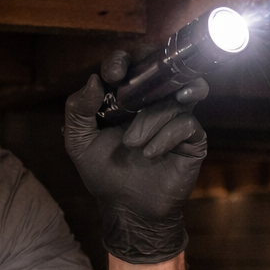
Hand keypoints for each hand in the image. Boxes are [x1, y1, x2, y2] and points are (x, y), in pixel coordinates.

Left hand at [64, 49, 208, 263]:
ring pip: (174, 97)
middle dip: (152, 69)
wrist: (128, 208)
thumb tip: (92, 80)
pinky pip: (186, 123)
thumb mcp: (79, 143)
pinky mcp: (192, 137)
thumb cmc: (104, 174)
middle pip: (162, 66)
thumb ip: (77, 111)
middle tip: (137, 88)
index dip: (122, 60)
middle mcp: (153, 101)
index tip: (113, 75)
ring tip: (133, 144)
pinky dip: (165, 137)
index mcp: (126, 96)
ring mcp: (175, 117)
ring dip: (150, 120)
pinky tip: (150, 154)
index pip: (129, 64)